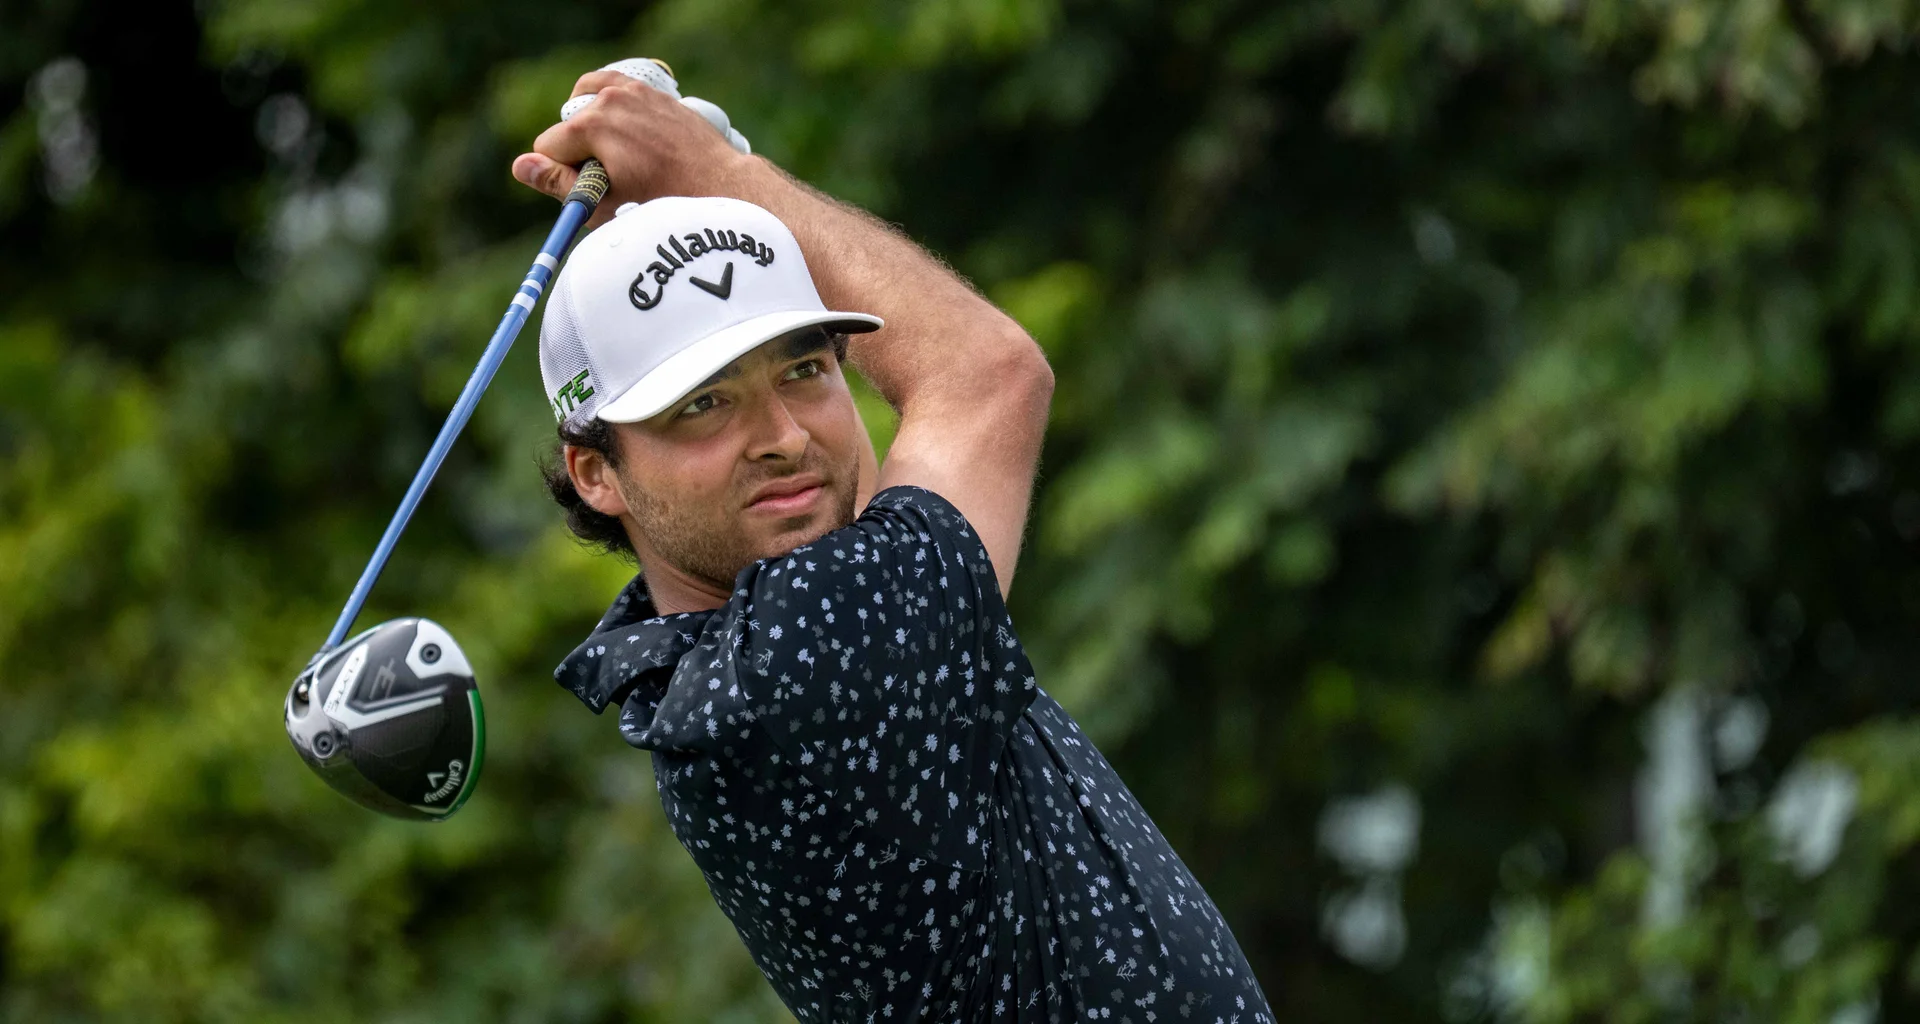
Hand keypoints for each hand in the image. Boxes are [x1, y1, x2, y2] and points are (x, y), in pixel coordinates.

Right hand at [511, 69, 754, 223]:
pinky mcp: (650, 90)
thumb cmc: (662, 201)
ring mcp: (631, 90)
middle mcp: (607, 100)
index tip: (592, 189)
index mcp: (591, 126)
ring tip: (614, 156)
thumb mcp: (605, 202)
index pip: (547, 149)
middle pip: (568, 129)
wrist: (718, 184)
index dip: (563, 175)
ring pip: (584, 103)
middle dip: (579, 154)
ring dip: (589, 127)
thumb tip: (520, 166)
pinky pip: (611, 85)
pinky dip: (605, 101)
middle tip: (613, 178)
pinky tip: (614, 122)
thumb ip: (558, 182)